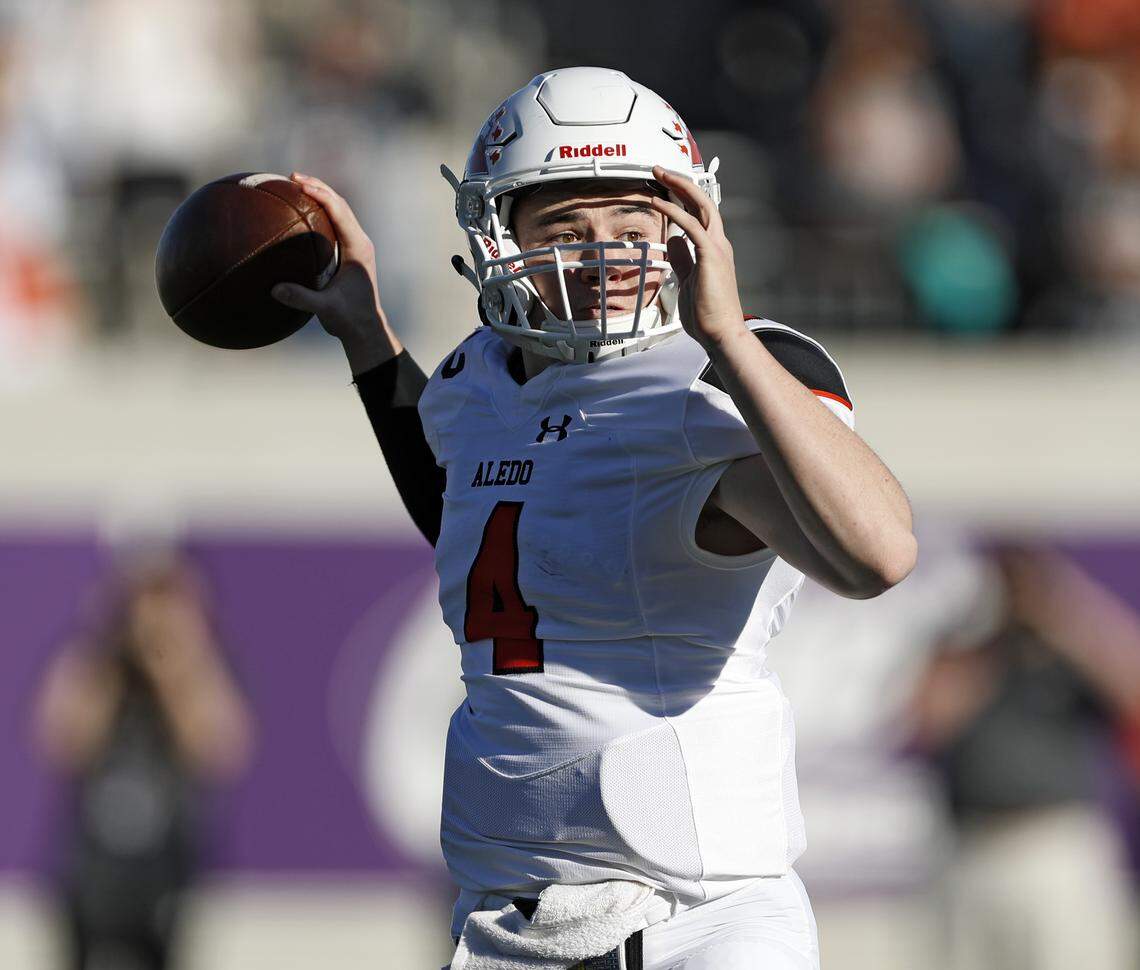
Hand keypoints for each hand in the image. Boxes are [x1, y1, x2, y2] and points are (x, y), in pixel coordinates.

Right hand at [271, 173, 401, 373]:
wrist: (365, 328)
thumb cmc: (349, 318)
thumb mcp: (325, 309)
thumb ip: (301, 298)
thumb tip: (275, 288)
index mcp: (358, 248)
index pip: (340, 211)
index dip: (320, 194)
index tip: (300, 184)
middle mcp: (360, 242)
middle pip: (340, 204)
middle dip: (318, 186)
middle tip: (292, 176)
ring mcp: (356, 245)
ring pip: (339, 211)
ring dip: (320, 195)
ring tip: (296, 184)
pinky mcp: (351, 252)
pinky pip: (335, 223)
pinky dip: (320, 211)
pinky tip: (300, 211)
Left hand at [649, 165, 747, 349]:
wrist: (721, 333)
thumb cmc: (706, 313)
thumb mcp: (688, 280)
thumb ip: (682, 259)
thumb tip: (674, 241)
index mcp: (713, 249)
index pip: (699, 214)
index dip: (682, 198)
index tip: (664, 187)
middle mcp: (718, 243)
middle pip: (702, 202)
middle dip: (681, 183)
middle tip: (660, 171)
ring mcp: (717, 248)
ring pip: (700, 206)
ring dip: (678, 187)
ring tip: (659, 175)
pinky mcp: (710, 255)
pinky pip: (691, 226)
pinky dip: (674, 211)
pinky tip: (659, 203)